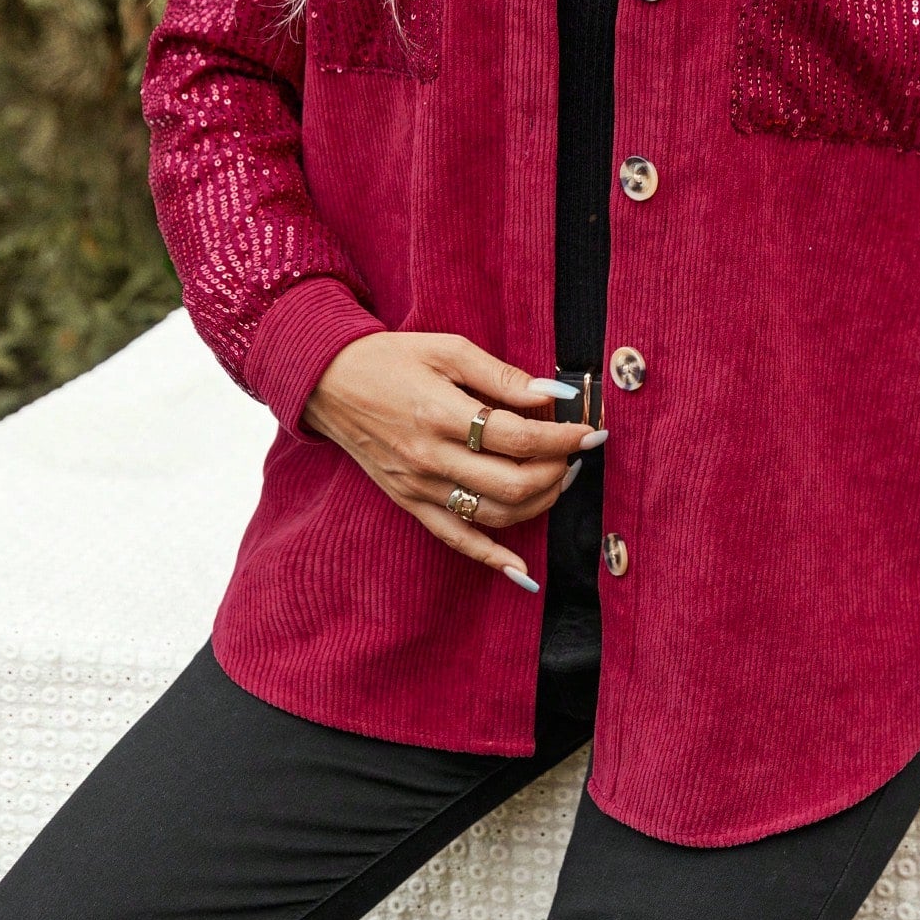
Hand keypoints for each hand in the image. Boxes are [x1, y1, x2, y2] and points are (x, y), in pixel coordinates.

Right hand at [301, 331, 604, 590]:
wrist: (327, 383)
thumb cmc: (391, 359)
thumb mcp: (448, 349)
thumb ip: (502, 375)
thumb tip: (553, 395)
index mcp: (442, 413)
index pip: (519, 437)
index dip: (564, 437)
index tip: (592, 431)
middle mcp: (431, 458)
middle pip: (514, 483)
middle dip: (558, 471)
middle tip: (575, 453)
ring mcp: (420, 487)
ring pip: (495, 514)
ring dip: (539, 503)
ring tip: (558, 479)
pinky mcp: (410, 503)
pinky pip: (456, 539)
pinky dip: (492, 557)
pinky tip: (522, 570)